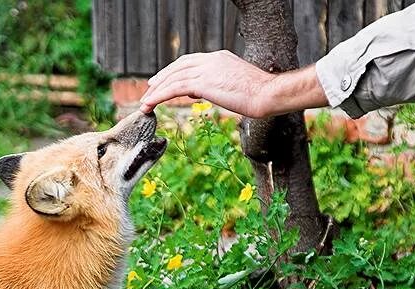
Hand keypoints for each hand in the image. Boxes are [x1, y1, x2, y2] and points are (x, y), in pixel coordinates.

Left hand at [139, 51, 327, 116]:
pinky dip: (158, 96)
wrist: (269, 94)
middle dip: (162, 78)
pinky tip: (150, 104)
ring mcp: (206, 70)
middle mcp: (210, 60)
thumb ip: (217, 85)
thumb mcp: (235, 85)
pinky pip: (174, 88)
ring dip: (156, 90)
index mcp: (219, 58)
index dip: (174, 70)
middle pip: (178, 67)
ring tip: (145, 102)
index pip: (190, 61)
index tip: (164, 79)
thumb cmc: (259, 95)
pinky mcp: (203, 83)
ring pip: (173, 78)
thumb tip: (201, 91)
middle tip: (149, 89)